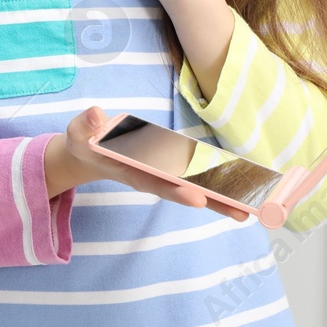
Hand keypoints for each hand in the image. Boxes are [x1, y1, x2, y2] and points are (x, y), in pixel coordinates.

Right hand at [56, 106, 247, 220]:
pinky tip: (239, 187)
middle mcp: (150, 178)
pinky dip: (215, 183)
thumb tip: (95, 115)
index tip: (197, 197)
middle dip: (211, 202)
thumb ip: (85, 125)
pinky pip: (193, 177)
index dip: (176, 191)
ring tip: (249, 210)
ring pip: (192, 189)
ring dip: (220, 200)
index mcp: (130, 171)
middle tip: (240, 212)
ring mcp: (161, 175)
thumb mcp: (78, 133)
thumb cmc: (85, 142)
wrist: (89, 153)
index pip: (155, 183)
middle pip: (182, 192)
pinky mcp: (168, 169)